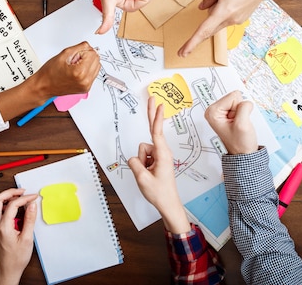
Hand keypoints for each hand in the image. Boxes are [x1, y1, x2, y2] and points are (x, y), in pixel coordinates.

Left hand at [0, 189, 37, 284]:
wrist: (6, 270)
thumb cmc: (16, 259)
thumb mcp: (27, 239)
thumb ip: (29, 220)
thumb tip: (32, 205)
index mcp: (3, 227)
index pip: (12, 205)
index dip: (24, 198)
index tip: (33, 197)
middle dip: (9, 192)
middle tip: (21, 191)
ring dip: (2, 198)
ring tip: (15, 197)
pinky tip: (8, 207)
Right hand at [31, 41, 100, 98]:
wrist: (44, 86)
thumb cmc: (49, 73)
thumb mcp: (63, 54)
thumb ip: (79, 47)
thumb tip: (88, 46)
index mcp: (80, 72)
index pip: (93, 54)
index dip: (83, 51)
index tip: (75, 54)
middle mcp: (85, 80)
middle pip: (97, 60)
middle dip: (88, 56)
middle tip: (75, 59)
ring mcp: (86, 86)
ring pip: (97, 67)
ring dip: (89, 63)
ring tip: (75, 66)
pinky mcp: (86, 88)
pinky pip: (93, 74)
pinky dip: (88, 70)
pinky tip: (77, 71)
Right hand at [128, 97, 190, 233]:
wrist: (168, 203)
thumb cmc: (159, 192)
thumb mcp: (143, 179)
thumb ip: (135, 164)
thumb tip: (133, 157)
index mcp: (162, 154)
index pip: (156, 131)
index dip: (155, 116)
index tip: (159, 103)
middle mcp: (162, 152)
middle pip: (152, 131)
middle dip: (151, 115)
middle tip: (151, 97)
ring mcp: (159, 156)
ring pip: (142, 151)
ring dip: (141, 162)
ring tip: (148, 175)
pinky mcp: (156, 161)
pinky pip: (143, 158)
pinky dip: (141, 165)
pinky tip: (147, 174)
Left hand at [178, 0, 267, 56]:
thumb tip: (203, 7)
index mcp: (224, 10)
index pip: (204, 30)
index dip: (192, 42)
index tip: (183, 52)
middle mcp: (231, 19)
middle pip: (210, 28)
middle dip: (201, 29)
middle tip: (189, 40)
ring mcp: (238, 20)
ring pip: (218, 22)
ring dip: (215, 12)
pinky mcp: (242, 18)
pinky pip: (226, 18)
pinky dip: (223, 11)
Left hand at [204, 90, 257, 154]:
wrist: (243, 152)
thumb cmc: (240, 143)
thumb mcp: (242, 125)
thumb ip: (243, 108)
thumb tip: (246, 101)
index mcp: (212, 112)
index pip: (233, 97)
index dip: (239, 109)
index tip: (236, 120)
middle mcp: (214, 110)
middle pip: (234, 97)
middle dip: (240, 110)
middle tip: (237, 122)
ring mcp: (221, 111)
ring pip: (238, 100)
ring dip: (242, 112)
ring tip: (238, 124)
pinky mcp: (228, 113)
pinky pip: (240, 105)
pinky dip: (243, 113)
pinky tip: (239, 122)